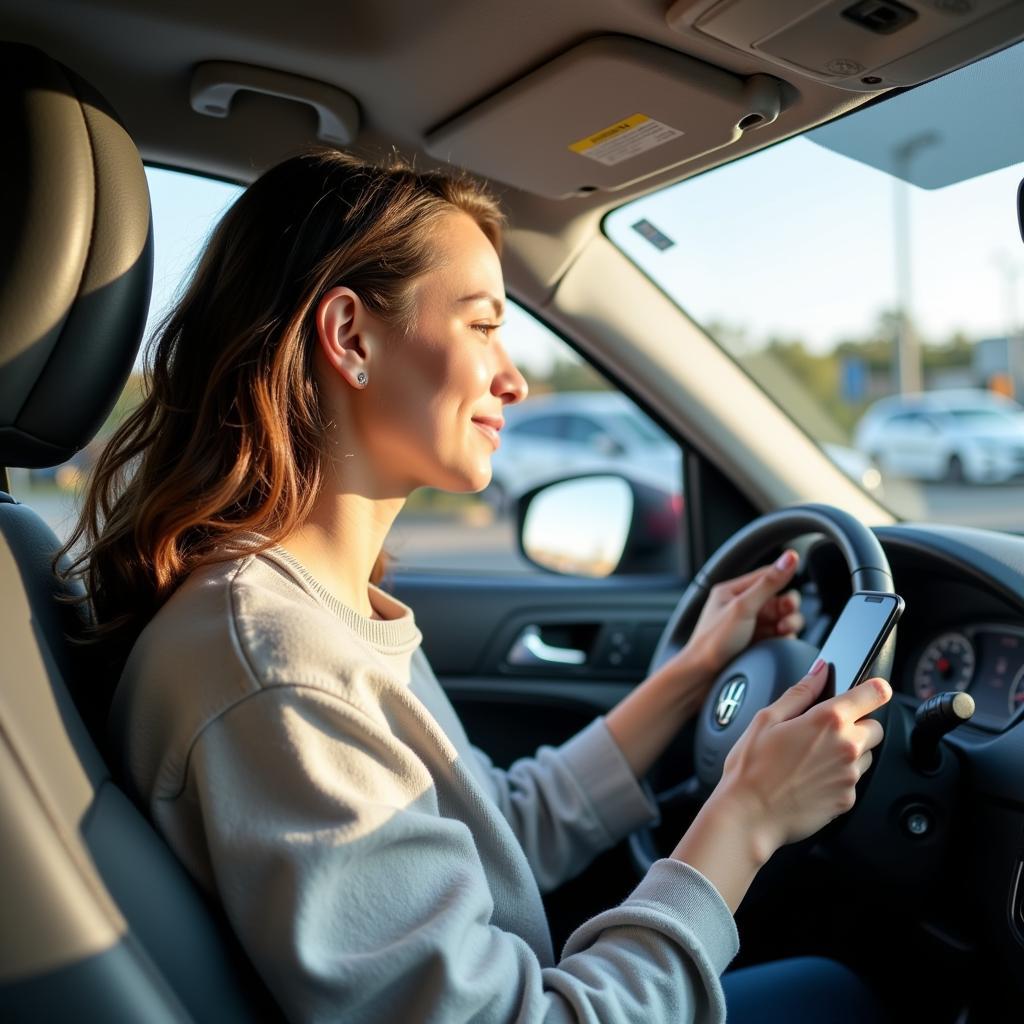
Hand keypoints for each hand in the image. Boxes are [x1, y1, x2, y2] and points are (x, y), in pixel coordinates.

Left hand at [687, 549, 804, 678]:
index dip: (783, 581)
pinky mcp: (755, 643)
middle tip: (787, 616)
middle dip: (787, 606)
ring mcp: (748, 625)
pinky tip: (782, 640)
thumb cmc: (714, 641)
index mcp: (731, 591)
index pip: (765, 576)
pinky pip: (778, 634)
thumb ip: (769, 583)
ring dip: (789, 622)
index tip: (794, 587)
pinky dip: (785, 636)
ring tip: (784, 630)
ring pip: (780, 617)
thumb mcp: (743, 607)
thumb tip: (790, 558)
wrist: (702, 677)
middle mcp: (740, 606)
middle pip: (777, 598)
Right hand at [716, 657, 890, 861]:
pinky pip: (853, 781)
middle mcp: (846, 747)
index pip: (873, 694)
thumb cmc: (751, 768)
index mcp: (828, 720)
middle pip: (875, 727)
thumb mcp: (767, 719)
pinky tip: (810, 778)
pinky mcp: (847, 800)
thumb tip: (819, 670)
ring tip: (812, 758)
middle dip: (857, 725)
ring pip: (866, 755)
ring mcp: (849, 776)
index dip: (873, 689)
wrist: (749, 815)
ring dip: (849, 752)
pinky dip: (838, 777)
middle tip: (824, 732)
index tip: (870, 691)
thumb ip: (800, 692)